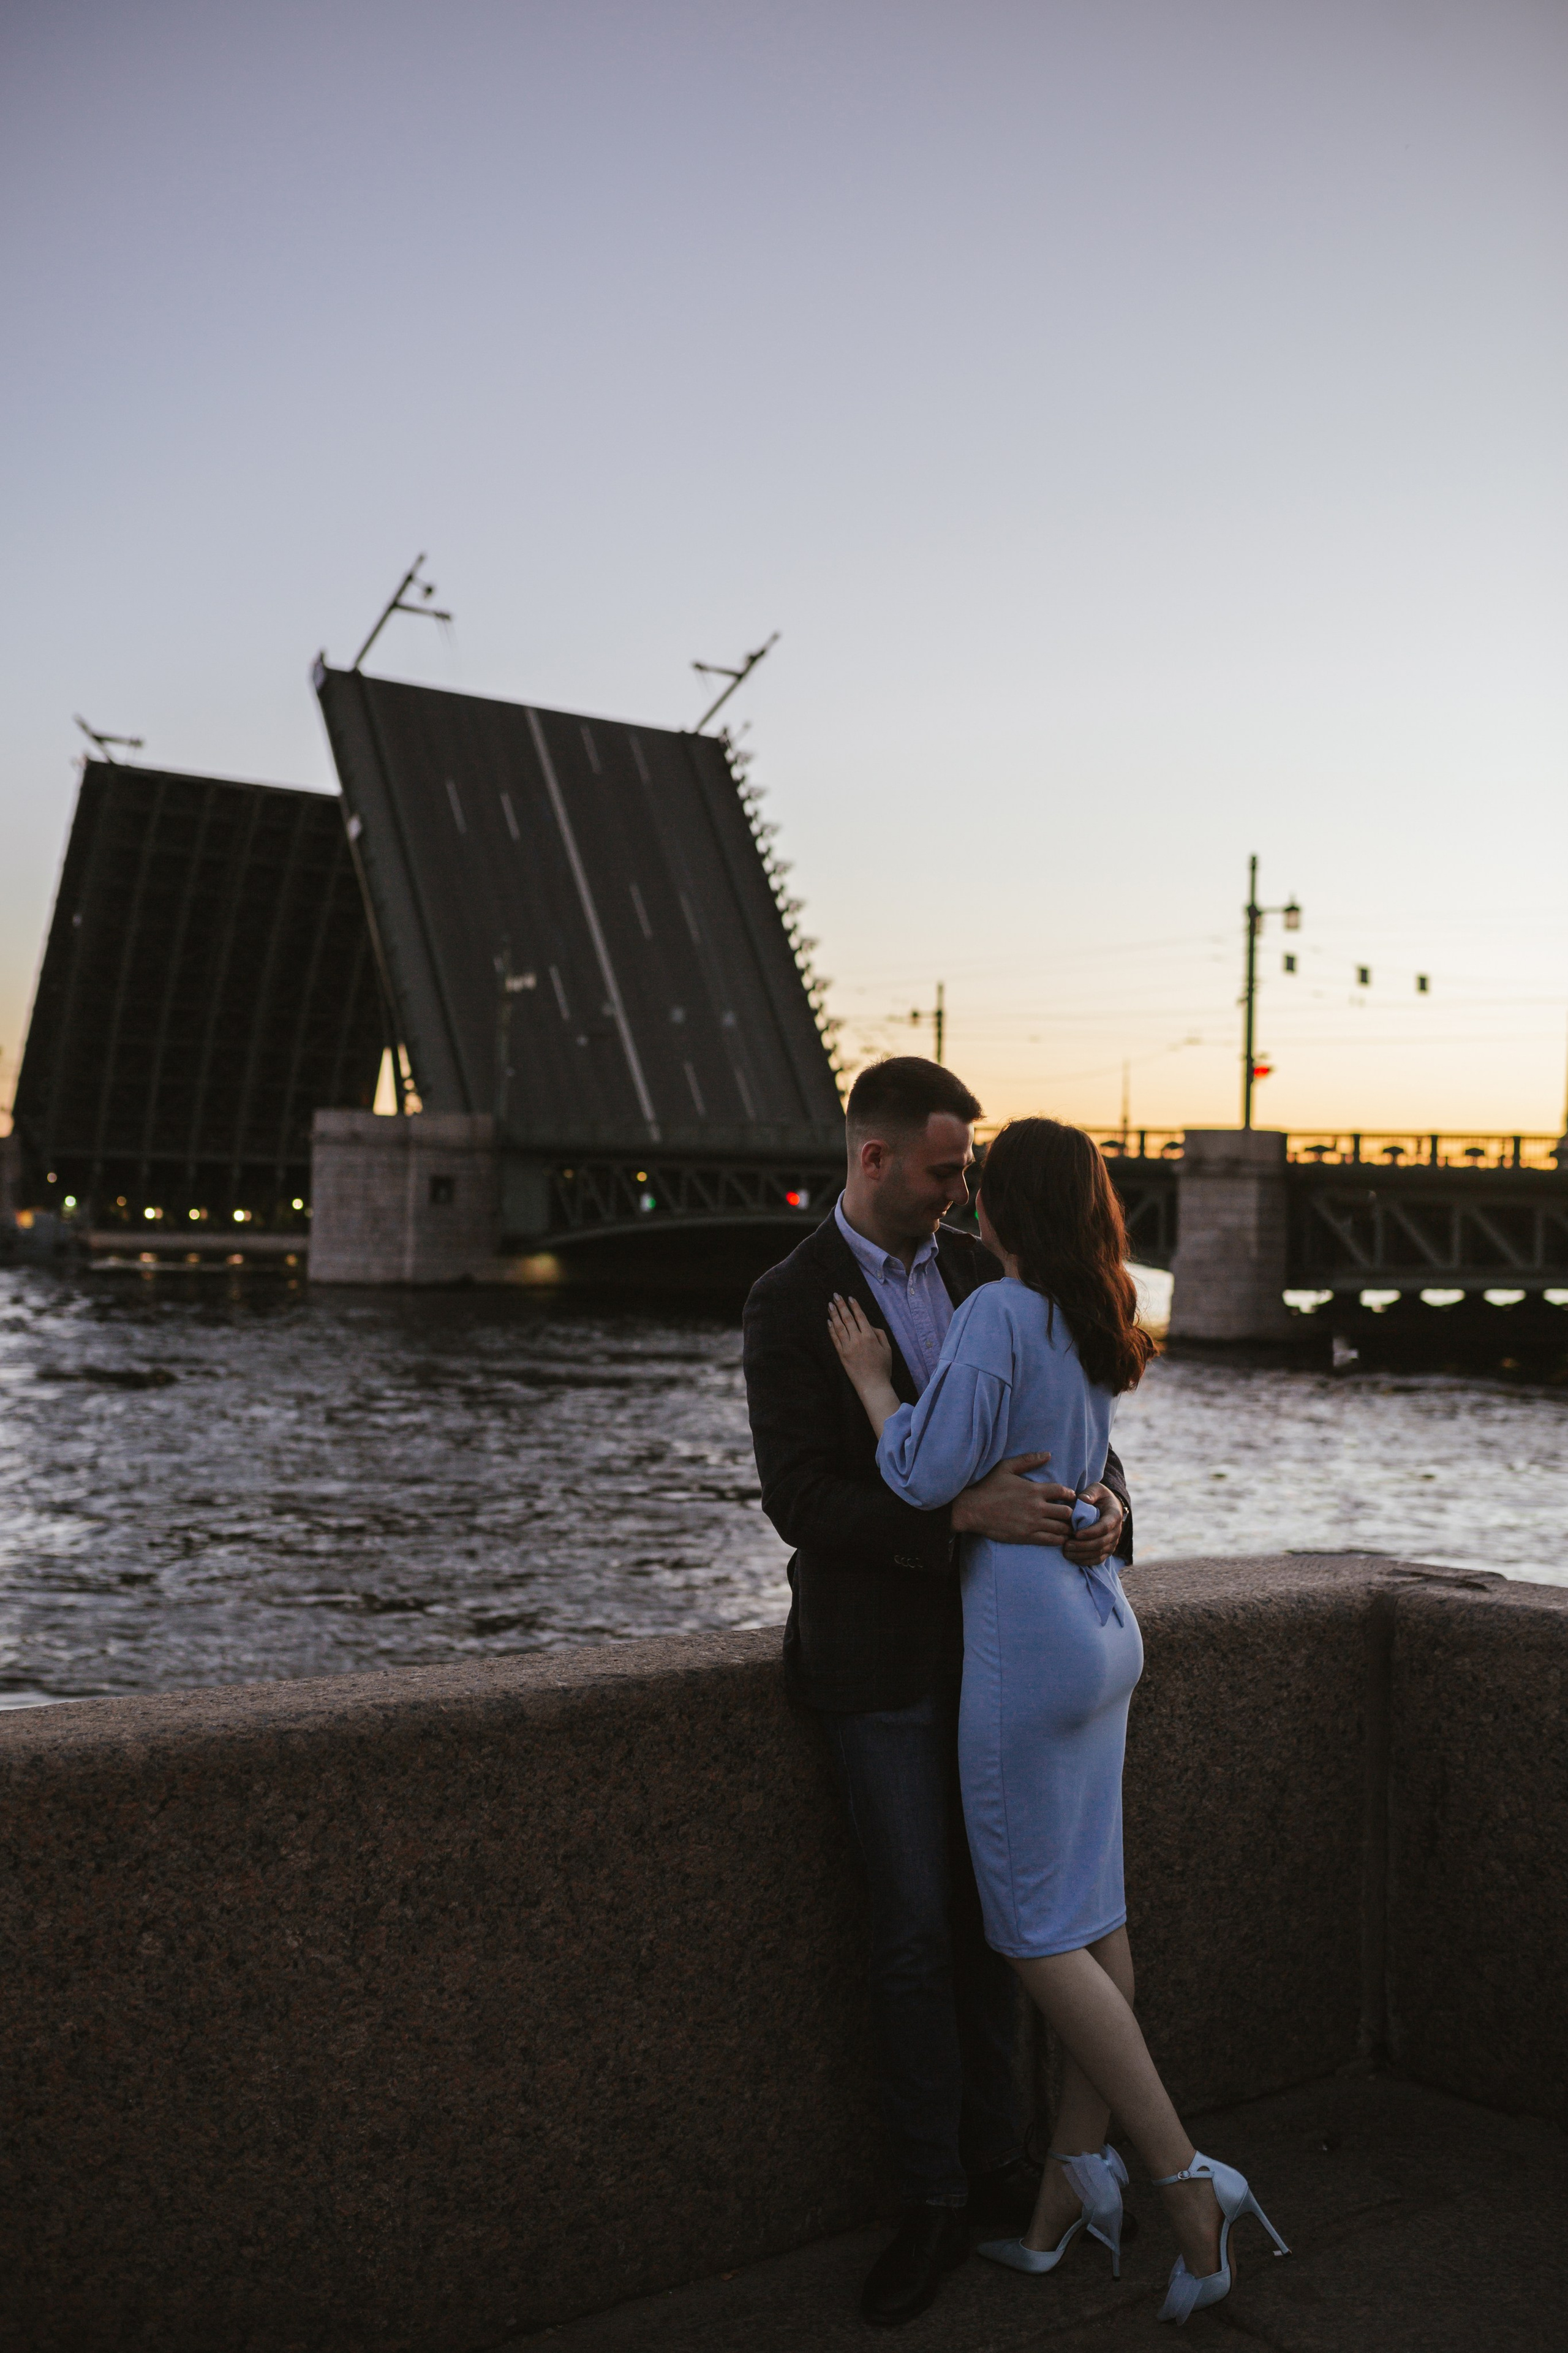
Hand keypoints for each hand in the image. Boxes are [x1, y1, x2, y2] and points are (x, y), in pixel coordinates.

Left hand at [826, 1294, 893, 1397]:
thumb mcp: (887, 1349)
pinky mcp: (841, 1355)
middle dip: (841, 1306)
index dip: (854, 1306)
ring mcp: (848, 1347)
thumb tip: (869, 1325)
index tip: (849, 1298)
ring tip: (830, 1305)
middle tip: (835, 1295)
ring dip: (834, 1314)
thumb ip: (880, 1334)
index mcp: (870, 1337)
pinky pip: (835, 1339)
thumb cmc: (882, 1368)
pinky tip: (829, 1321)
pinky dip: (831, 1329)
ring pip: (839, 1327)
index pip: (860, 1317)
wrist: (873, 1386)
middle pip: (847, 1319)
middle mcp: (858, 1340)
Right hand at [951, 1453, 1078, 1546]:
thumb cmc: (987, 1487)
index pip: (1062, 1491)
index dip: (1070, 1494)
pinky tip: (1060, 1538)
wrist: (971, 1510)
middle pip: (1066, 1512)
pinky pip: (1051, 1541)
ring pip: (1061, 1528)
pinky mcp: (1026, 1537)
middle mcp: (1036, 1507)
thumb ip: (1028, 1460)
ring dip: (1067, 1527)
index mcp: (1034, 1490)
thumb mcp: (1006, 1467)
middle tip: (1071, 1514)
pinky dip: (1059, 1539)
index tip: (1070, 1497)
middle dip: (1071, 1513)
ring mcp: (1032, 1523)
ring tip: (1067, 1527)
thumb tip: (1048, 1454)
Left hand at [1062, 1484, 1123, 1566]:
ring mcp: (1112, 1542)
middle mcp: (1116, 1531)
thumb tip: (1083, 1499)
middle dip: (1083, 1546)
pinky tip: (1072, 1558)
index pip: (1104, 1527)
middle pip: (1101, 1543)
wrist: (1108, 1507)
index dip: (1090, 1532)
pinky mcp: (1107, 1550)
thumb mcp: (1096, 1489)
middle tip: (1066, 1545)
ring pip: (1099, 1553)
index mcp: (1114, 1516)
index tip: (1076, 1533)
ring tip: (1066, 1552)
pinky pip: (1098, 1560)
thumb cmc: (1099, 1497)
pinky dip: (1085, 1561)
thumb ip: (1090, 1493)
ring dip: (1082, 1555)